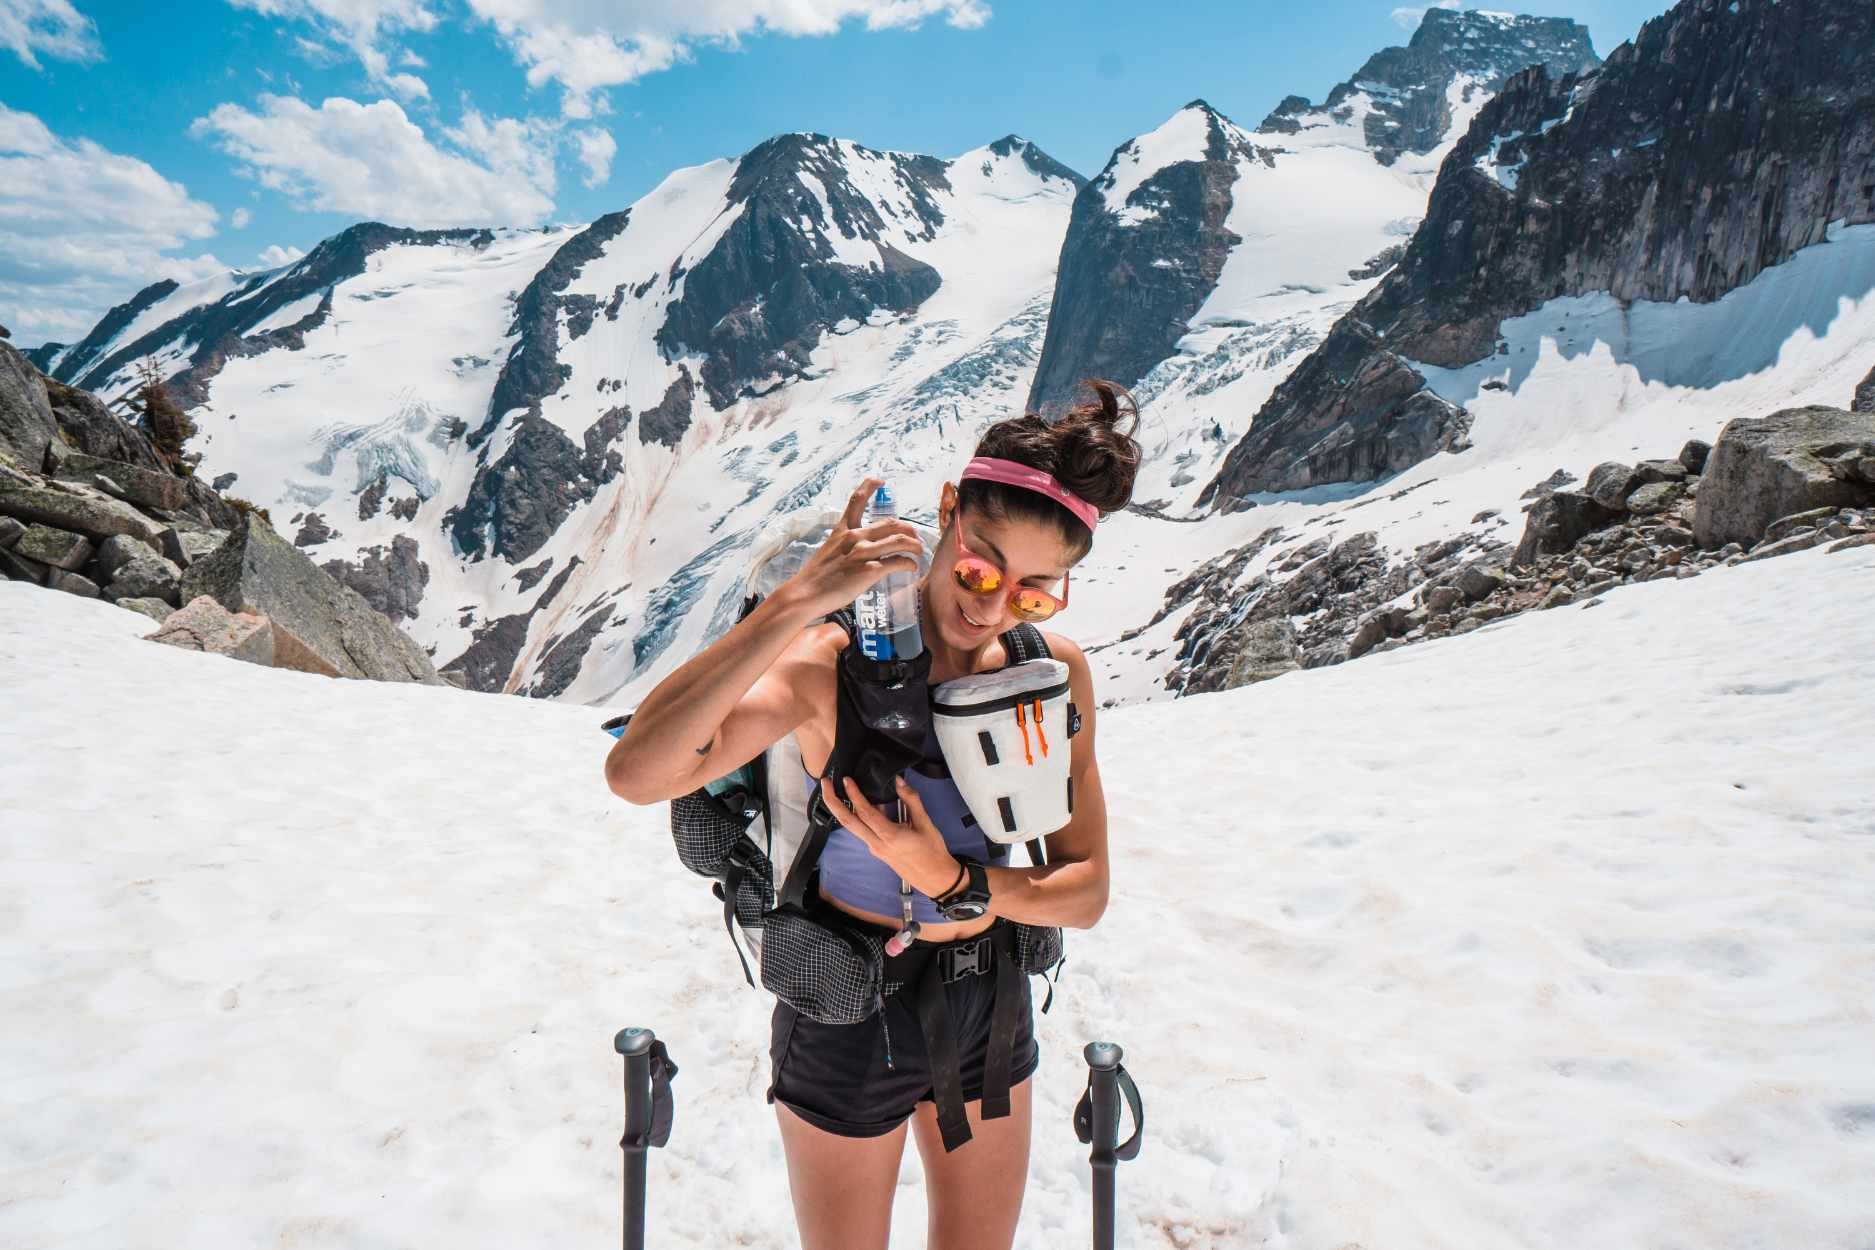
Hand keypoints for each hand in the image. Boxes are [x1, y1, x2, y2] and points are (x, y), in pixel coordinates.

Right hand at [779, 477, 925, 620]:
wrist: (804, 595)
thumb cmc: (814, 578)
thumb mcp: (828, 552)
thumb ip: (844, 546)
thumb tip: (856, 551)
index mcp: (842, 531)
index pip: (856, 501)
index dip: (869, 486)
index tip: (879, 480)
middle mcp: (854, 537)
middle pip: (891, 523)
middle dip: (909, 529)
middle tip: (915, 537)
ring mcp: (862, 553)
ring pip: (900, 540)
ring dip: (915, 545)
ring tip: (919, 551)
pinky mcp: (869, 570)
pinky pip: (897, 561)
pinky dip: (909, 563)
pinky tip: (912, 567)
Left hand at [820, 774, 959, 898]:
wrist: (935, 878)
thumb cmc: (932, 852)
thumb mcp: (925, 823)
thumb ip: (911, 800)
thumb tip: (899, 781)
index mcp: (889, 836)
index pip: (865, 813)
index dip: (854, 794)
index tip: (846, 780)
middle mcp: (876, 844)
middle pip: (847, 822)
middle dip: (832, 802)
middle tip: (824, 783)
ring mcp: (875, 849)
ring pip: (852, 827)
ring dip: (841, 809)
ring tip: (836, 791)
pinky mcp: (877, 850)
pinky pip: (862, 831)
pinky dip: (856, 817)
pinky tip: (861, 805)